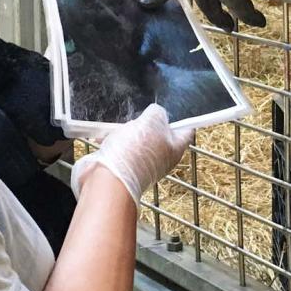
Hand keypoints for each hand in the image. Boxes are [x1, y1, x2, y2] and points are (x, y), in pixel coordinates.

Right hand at [69, 105, 194, 200]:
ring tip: (118, 131)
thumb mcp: (152, 120)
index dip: (183, 120)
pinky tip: (104, 139)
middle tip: (138, 120)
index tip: (179, 112)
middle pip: (159, 134)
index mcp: (175, 149)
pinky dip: (113, 142)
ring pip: (138, 141)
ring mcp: (143, 166)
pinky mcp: (125, 169)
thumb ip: (158, 112)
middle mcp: (162, 160)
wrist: (110, 178)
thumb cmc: (135, 151)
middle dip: (146, 124)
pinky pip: (121, 150)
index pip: (186, 132)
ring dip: (126, 132)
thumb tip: (156, 113)